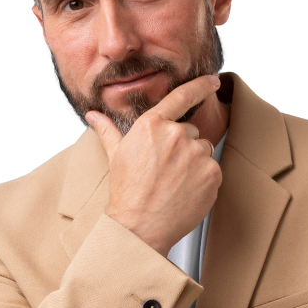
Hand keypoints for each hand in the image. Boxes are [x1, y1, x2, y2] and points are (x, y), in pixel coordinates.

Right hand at [85, 74, 222, 256]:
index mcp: (153, 125)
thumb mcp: (115, 155)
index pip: (182, 96)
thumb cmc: (127, 192)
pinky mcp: (212, 174)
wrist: (140, 226)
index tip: (214, 81)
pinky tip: (185, 192)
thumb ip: (108, 131)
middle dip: (183, 148)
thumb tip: (93, 116)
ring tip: (175, 183)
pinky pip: (213, 170)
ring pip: (204, 151)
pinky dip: (204, 180)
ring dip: (195, 163)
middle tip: (166, 171)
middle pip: (191, 133)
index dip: (201, 86)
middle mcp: (177, 135)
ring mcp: (196, 154)